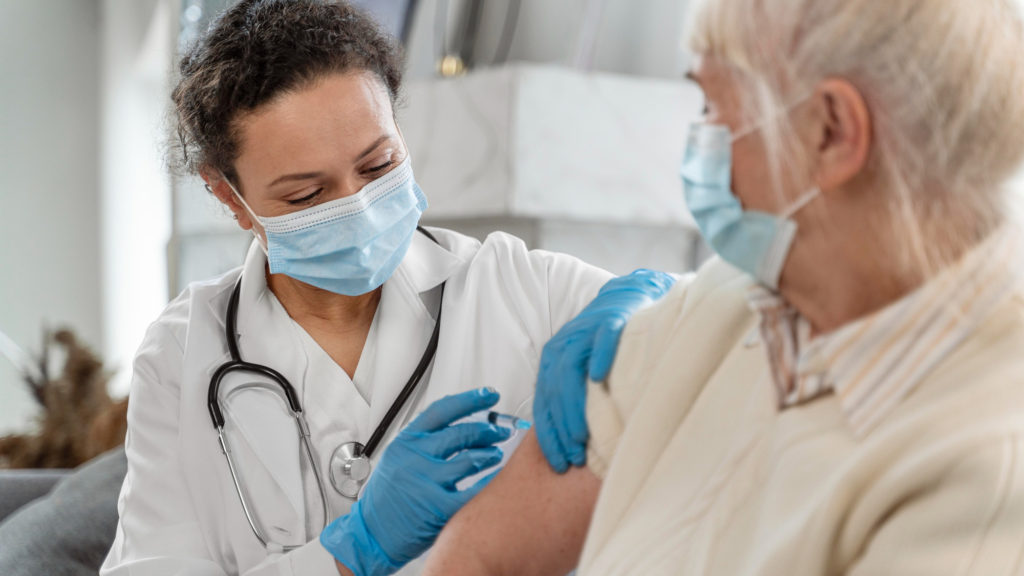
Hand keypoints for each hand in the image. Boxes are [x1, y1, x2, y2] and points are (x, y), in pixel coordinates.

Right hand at [321, 388, 511, 575]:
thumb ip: (423, 442)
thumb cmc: (385, 499)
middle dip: (488, 429)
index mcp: (405, 442)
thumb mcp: (397, 459)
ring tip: (496, 455)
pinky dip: (489, 482)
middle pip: (462, 433)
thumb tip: (462, 425)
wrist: (370, 535)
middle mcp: (415, 457)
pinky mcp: (437, 508)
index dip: (471, 400)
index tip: (489, 396)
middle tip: (501, 431)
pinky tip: (496, 479)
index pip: (443, 410)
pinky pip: (473, 490)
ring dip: (490, 454)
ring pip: (470, 459)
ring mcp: (426, 482)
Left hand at [534, 269, 675, 472]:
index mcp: (551, 361)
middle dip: (561, 428)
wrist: (626, 301)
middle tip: (574, 456)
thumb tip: (572, 447)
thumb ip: (573, 400)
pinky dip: (598, 356)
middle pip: (554, 391)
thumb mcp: (582, 372)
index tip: (558, 463)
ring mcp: (586, 332)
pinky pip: (602, 340)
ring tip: (582, 434)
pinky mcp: (611, 321)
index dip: (549, 436)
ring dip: (574, 404)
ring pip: (571, 369)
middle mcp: (563, 346)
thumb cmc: (605, 347)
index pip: (544, 404)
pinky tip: (598, 377)